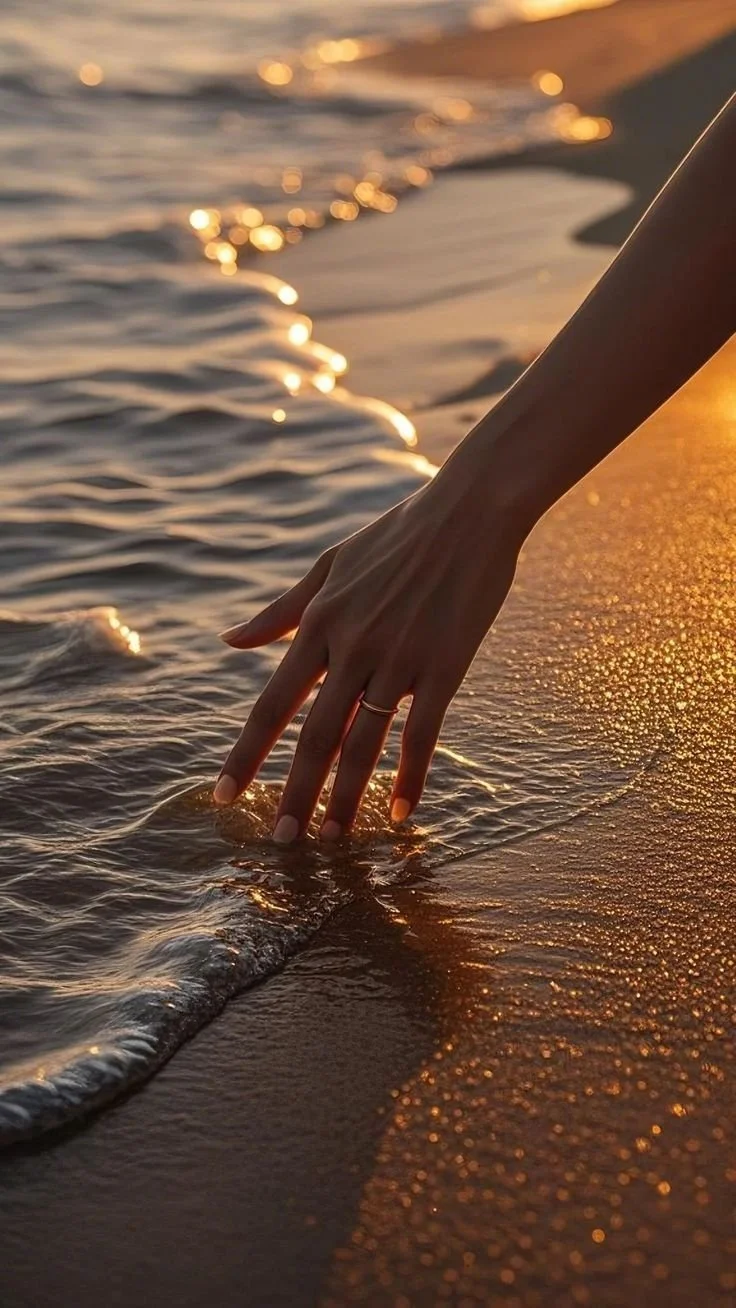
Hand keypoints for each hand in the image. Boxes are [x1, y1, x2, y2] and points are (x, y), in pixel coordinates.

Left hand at [213, 467, 520, 842]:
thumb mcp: (328, 566)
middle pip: (314, 736)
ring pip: (364, 743)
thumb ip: (281, 612)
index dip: (246, 754)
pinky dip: (409, 777)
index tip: (223, 797)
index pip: (272, 704)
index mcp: (319, 623)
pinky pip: (422, 734)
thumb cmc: (396, 535)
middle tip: (280, 843)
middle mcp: (351, 647)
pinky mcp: (444, 666)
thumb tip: (228, 641)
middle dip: (292, 793)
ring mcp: (399, 659)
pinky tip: (399, 814)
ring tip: (330, 840)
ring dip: (345, 797)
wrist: (468, 511)